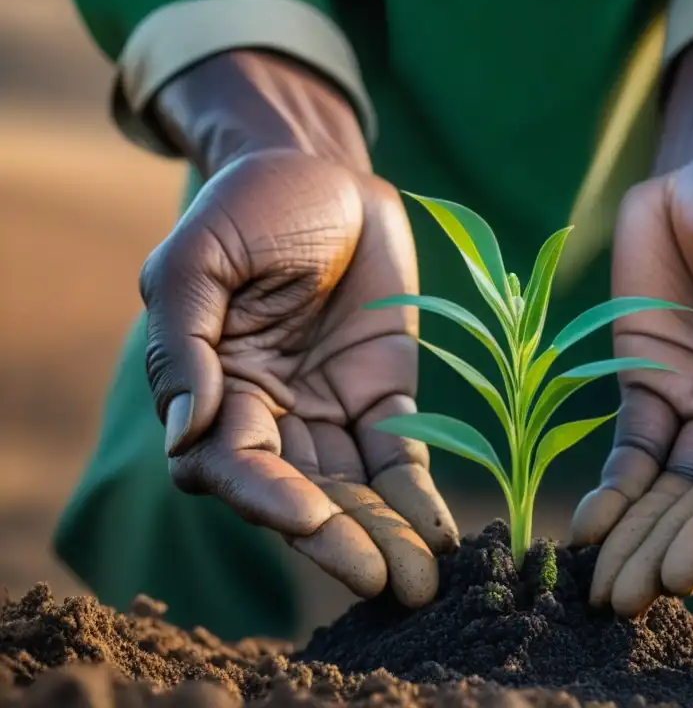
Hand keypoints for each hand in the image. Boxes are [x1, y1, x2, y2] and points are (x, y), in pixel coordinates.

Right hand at [140, 149, 457, 607]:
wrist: (326, 173)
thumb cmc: (252, 205)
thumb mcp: (200, 257)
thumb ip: (185, 342)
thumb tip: (185, 431)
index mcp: (215, 389)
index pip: (233, 464)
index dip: (268, 496)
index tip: (309, 521)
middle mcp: (272, 415)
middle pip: (301, 494)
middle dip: (339, 541)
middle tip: (381, 583)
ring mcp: (331, 411)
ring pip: (355, 490)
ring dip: (386, 535)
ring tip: (421, 582)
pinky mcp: (385, 398)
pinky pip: (402, 455)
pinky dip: (420, 496)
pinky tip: (442, 534)